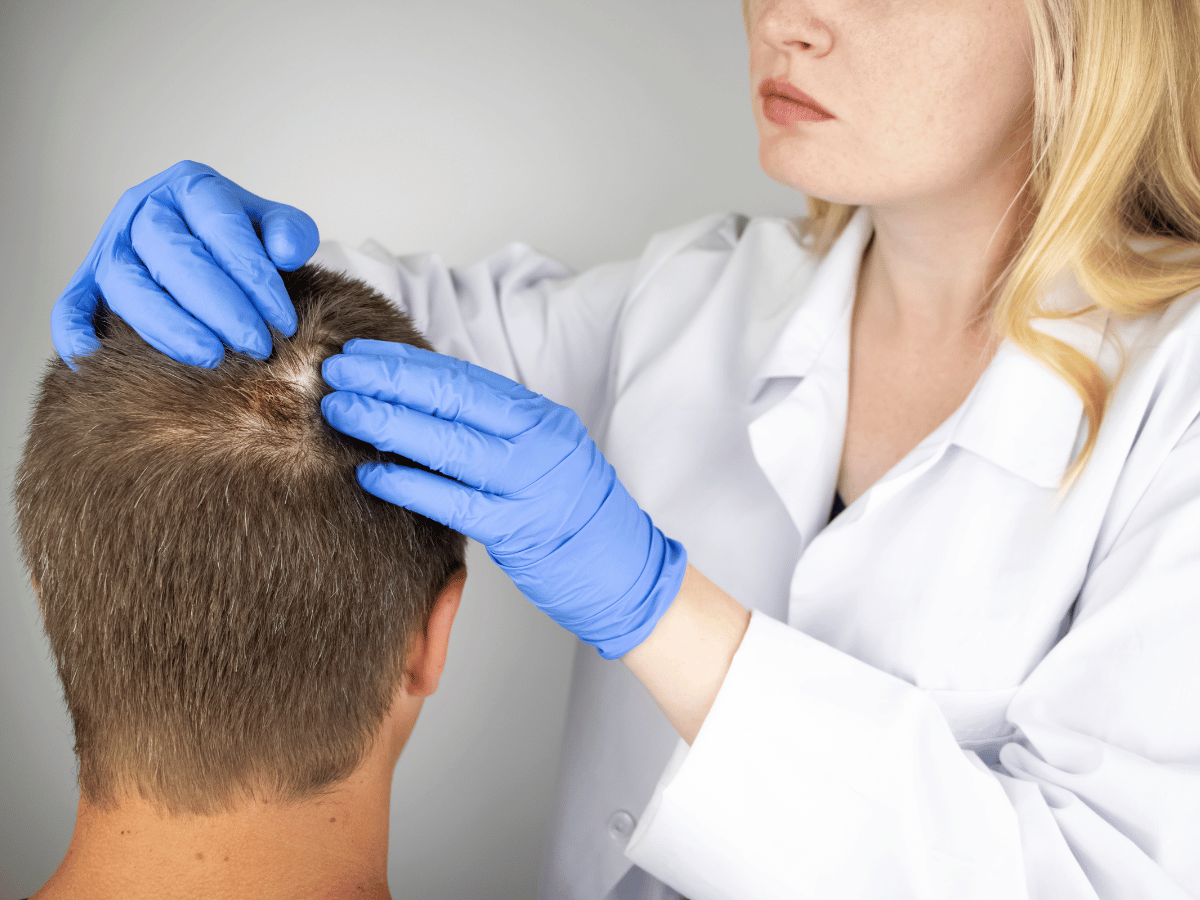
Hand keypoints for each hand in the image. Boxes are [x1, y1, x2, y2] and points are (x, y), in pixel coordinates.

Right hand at [51, 160, 318, 368]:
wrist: (214, 248)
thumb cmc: (248, 241)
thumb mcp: (277, 227)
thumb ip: (291, 232)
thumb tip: (285, 252)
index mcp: (191, 187)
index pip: (220, 227)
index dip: (254, 278)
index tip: (284, 322)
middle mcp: (143, 210)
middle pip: (171, 254)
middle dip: (219, 307)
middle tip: (256, 345)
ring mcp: (111, 246)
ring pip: (126, 284)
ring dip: (168, 325)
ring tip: (211, 357)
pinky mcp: (88, 283)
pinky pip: (70, 307)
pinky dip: (76, 334)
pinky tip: (96, 361)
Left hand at [320, 340, 687, 658]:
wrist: (627, 570)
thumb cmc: (577, 515)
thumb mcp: (545, 455)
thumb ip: (496, 432)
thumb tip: (424, 408)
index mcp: (542, 417)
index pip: (464, 378)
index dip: (407, 363)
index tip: (362, 353)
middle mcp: (539, 441)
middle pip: (451, 399)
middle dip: (387, 380)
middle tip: (337, 371)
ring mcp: (530, 484)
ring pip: (447, 443)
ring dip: (387, 423)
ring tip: (342, 410)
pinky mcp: (519, 529)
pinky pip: (453, 502)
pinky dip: (409, 484)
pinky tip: (370, 474)